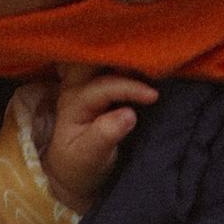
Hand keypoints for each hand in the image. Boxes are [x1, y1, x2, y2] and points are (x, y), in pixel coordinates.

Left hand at [44, 66, 158, 207]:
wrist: (71, 169)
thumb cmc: (80, 164)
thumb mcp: (90, 156)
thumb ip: (106, 135)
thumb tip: (129, 114)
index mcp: (73, 102)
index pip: (103, 87)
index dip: (130, 88)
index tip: (153, 96)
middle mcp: (74, 85)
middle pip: (94, 57)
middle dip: (120, 54)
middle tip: (150, 60)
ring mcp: (82, 80)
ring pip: (98, 54)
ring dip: (120, 53)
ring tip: (149, 59)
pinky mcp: (92, 81)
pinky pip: (104, 62)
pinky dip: (121, 58)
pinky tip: (141, 61)